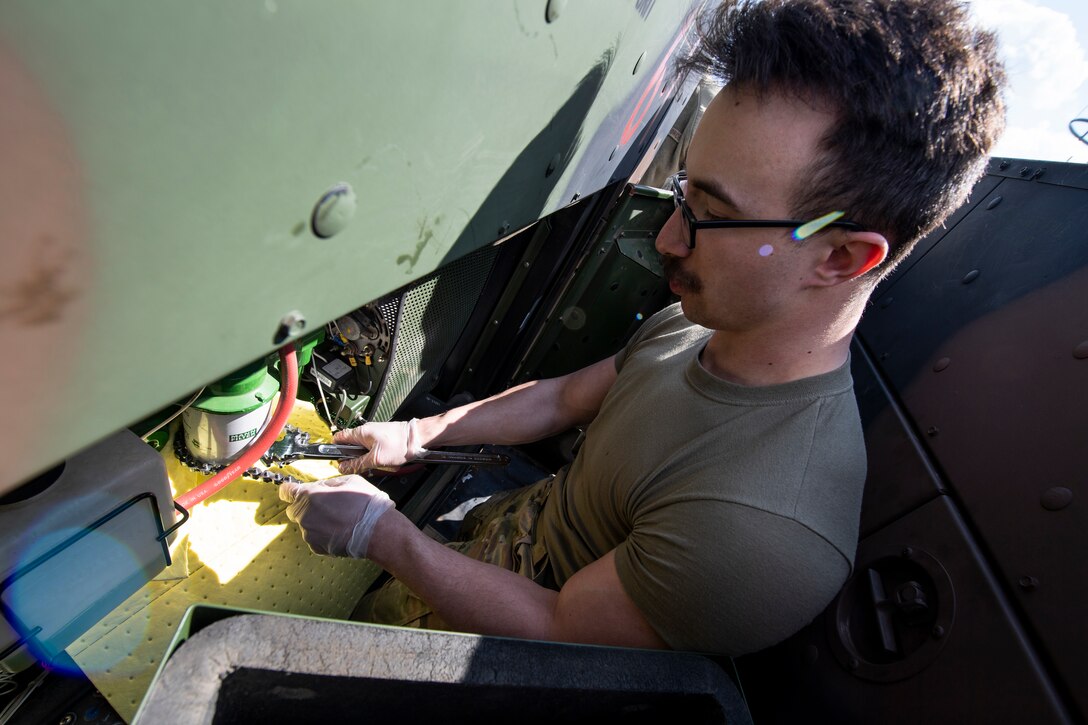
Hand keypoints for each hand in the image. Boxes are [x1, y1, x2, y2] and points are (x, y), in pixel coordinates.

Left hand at [278, 475, 394, 557]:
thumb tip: (320, 486)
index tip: (293, 490)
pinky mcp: (316, 547)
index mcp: (310, 495)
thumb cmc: (365, 504)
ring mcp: (309, 533)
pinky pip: (314, 537)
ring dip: (316, 521)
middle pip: (294, 509)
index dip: (290, 489)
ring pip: (306, 524)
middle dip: (305, 506)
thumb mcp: (349, 480)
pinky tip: (339, 530)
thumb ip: (328, 483)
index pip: (286, 491)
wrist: (376, 531)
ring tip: (338, 520)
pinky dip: (322, 534)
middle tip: (325, 506)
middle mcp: (304, 515)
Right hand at [332, 419, 426, 474]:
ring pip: (364, 451)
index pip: (339, 438)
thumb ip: (357, 464)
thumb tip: (343, 467)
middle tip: (366, 466)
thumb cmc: (400, 445)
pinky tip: (388, 462)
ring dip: (370, 460)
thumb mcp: (376, 459)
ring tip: (381, 464)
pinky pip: (375, 451)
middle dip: (357, 459)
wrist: (418, 438)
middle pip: (352, 448)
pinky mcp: (383, 438)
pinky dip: (379, 458)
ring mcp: (375, 434)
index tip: (339, 460)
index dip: (336, 450)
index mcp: (360, 432)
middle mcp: (366, 431)